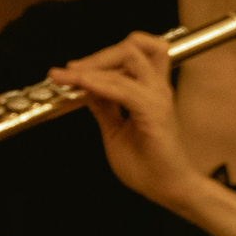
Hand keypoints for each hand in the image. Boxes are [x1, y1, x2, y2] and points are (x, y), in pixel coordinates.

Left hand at [52, 31, 203, 211]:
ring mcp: (157, 97)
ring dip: (94, 65)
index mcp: (150, 91)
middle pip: (132, 46)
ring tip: (70, 76)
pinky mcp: (154, 112)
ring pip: (129, 57)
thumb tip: (86, 90)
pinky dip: (99, 84)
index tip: (67, 71)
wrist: (168, 189)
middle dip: (97, 55)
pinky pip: (124, 88)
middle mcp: (156, 88)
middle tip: (69, 70)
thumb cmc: (149, 166)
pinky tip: (81, 86)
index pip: (128, 56)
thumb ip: (104, 108)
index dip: (97, 59)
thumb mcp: (115, 131)